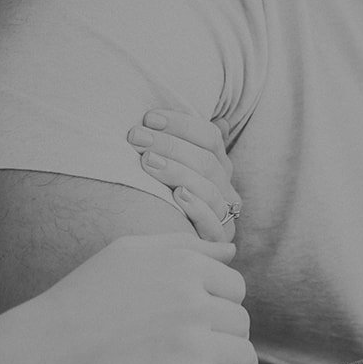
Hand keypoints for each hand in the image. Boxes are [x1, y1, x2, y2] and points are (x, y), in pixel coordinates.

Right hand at [29, 233, 256, 363]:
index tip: (195, 322)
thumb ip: (181, 245)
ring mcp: (189, 344)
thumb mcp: (126, 253)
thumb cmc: (79, 302)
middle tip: (195, 351)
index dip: (218, 305)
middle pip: (241, 321)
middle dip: (224, 336)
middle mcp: (191, 301)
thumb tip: (231, 251)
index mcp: (181, 265)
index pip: (235, 286)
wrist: (41, 358)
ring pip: (245, 356)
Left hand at [127, 109, 241, 242]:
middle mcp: (226, 188)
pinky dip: (196, 209)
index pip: (210, 137)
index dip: (181, 124)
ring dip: (178, 172)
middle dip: (170, 145)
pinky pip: (214, 225)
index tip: (148, 117)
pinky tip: (177, 196)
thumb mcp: (169, 166)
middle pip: (206, 162)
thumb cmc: (160, 196)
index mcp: (219, 165)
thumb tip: (215, 119)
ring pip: (209, 190)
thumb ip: (180, 141)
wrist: (159, 245)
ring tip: (147, 162)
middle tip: (136, 137)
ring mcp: (224, 216)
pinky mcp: (216, 243)